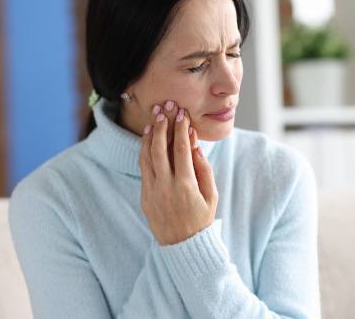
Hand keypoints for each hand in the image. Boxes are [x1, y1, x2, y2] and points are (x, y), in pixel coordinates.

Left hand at [138, 101, 217, 245]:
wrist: (183, 246)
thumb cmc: (201, 219)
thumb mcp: (211, 195)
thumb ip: (204, 169)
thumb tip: (195, 146)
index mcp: (186, 185)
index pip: (181, 150)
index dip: (181, 129)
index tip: (182, 114)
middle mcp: (166, 186)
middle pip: (160, 148)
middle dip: (162, 125)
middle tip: (165, 108)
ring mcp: (152, 191)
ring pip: (147, 155)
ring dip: (150, 134)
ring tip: (154, 118)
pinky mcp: (144, 195)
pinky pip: (143, 167)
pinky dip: (144, 150)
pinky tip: (147, 138)